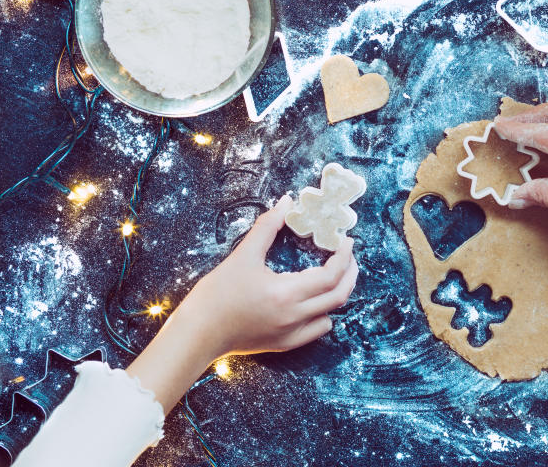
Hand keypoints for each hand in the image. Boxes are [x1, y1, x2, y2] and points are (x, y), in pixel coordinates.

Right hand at [171, 195, 358, 361]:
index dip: (344, 256)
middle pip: (339, 295)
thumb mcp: (242, 256)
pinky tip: (315, 300)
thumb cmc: (216, 295)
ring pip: (331, 314)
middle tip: (347, 255)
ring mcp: (291, 334)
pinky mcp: (285, 344)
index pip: (331, 274)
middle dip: (350, 272)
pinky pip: (317, 330)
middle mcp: (294, 316)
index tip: (346, 241)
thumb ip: (267, 227)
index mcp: (286, 293)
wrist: (197, 333)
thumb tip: (286, 202)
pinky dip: (324, 314)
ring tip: (334, 273)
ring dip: (338, 292)